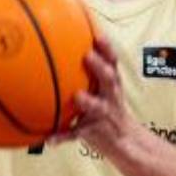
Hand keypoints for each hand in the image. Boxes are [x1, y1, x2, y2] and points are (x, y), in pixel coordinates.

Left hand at [66, 34, 134, 154]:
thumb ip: (90, 74)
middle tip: (88, 56)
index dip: (107, 49)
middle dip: (100, 67)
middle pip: (110, 79)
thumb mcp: (104, 90)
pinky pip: (76, 134)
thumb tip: (56, 52)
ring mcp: (103, 114)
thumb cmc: (108, 109)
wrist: (126, 141)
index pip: (112, 63)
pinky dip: (62, 137)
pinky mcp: (94, 131)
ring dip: (88, 101)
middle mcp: (110, 97)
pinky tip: (50, 140)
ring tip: (78, 96)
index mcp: (111, 85)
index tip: (98, 35)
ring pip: (98, 107)